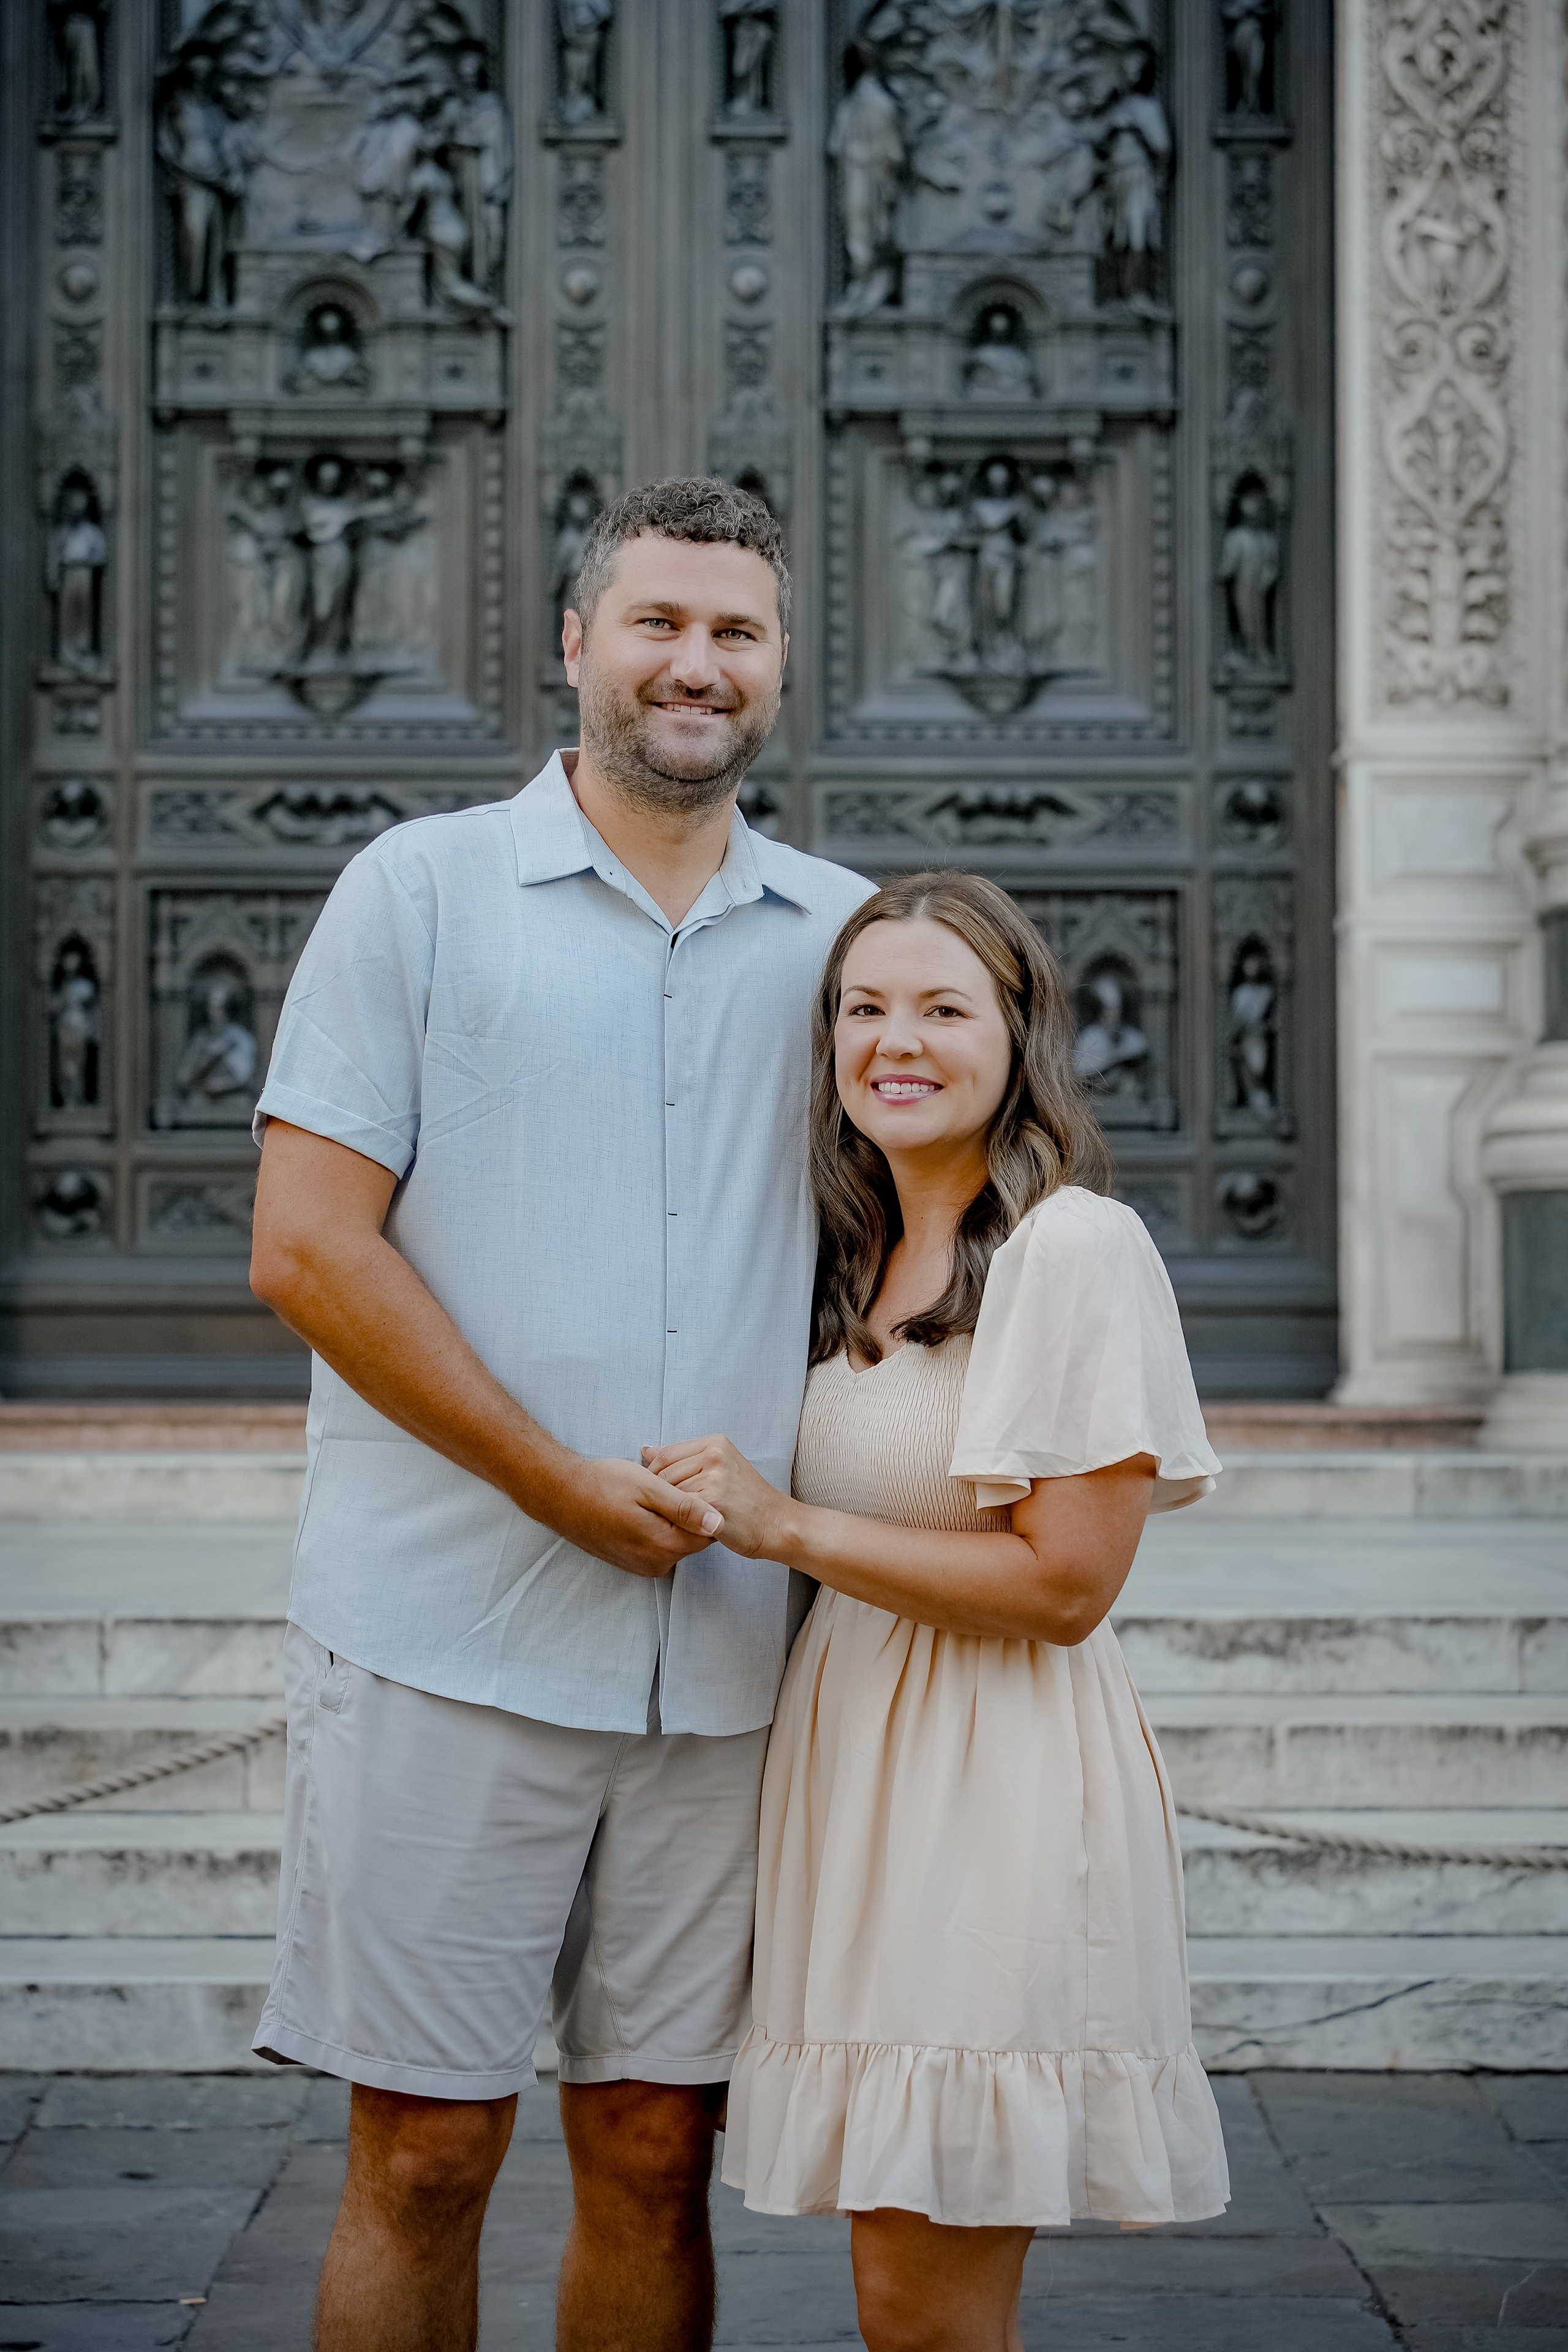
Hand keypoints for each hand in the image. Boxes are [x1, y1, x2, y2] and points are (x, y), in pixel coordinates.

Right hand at [538, 1455, 723, 1579]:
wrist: (559, 1494)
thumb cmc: (603, 1485)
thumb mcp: (649, 1487)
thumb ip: (686, 1507)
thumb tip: (719, 1522)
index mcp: (664, 1547)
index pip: (708, 1533)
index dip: (704, 1505)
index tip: (686, 1485)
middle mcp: (655, 1564)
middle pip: (691, 1538)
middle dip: (687, 1512)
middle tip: (665, 1485)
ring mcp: (641, 1566)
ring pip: (673, 1540)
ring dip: (669, 1518)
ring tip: (649, 1493)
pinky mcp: (630, 1561)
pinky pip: (656, 1544)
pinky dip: (655, 1526)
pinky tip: (638, 1506)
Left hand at [640, 1436, 786, 1561]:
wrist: (777, 1524)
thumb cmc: (747, 1500)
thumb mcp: (719, 1468)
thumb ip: (683, 1459)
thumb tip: (646, 1451)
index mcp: (715, 1442)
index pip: (665, 1455)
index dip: (657, 1478)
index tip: (665, 1494)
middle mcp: (715, 1455)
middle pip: (664, 1474)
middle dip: (664, 1496)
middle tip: (679, 1510)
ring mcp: (714, 1477)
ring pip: (668, 1494)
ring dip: (672, 1510)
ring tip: (690, 1518)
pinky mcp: (713, 1501)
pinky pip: (678, 1510)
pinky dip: (680, 1521)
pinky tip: (692, 1527)